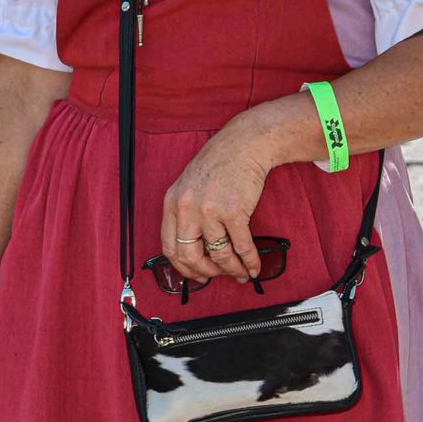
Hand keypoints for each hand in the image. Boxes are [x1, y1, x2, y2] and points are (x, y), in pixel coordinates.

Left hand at [161, 114, 272, 286]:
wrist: (244, 145)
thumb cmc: (219, 164)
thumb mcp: (189, 186)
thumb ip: (186, 214)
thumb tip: (195, 249)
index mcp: (172, 203)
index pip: (169, 247)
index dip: (182, 266)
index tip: (195, 274)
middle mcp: (186, 208)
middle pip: (189, 256)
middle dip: (205, 272)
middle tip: (216, 276)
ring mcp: (209, 210)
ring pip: (218, 255)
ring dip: (231, 269)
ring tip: (240, 273)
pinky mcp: (234, 211)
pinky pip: (241, 246)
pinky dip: (249, 261)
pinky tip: (254, 266)